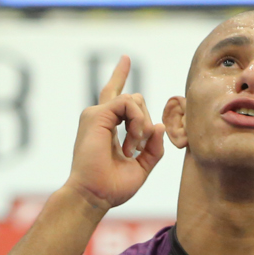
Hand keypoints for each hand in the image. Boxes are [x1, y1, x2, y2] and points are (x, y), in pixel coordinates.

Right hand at [63, 56, 165, 210]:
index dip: (120, 75)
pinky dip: (137, 121)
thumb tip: (159, 126)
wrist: (94, 195)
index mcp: (108, 128)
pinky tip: (132, 140)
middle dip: (145, 122)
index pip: (114, 96)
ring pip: (134, 99)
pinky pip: (128, 103)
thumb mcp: (141, 167)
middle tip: (137, 149)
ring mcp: (96, 114)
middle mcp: (100, 118)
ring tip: (134, 147)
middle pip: (134, 99)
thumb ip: (153, 148)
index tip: (125, 58)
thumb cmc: (112, 187)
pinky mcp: (96, 115)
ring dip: (142, 124)